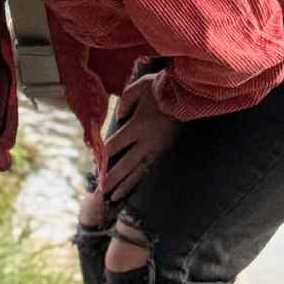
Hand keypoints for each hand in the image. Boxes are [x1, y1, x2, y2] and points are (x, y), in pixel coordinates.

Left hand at [100, 70, 180, 207]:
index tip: (94, 163)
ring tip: (114, 197)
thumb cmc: (161, 86)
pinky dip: (140, 178)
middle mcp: (148, 141)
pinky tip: (133, 186)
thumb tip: (119, 119)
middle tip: (100, 190)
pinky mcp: (166, 149)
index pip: (116, 144)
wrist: (189, 92)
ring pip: (139, 171)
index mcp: (138, 125)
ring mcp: (159, 147)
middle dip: (112, 178)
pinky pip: (150, 167)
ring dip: (126, 184)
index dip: (103, 155)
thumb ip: (124, 104)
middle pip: (126, 164)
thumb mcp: (138, 88)